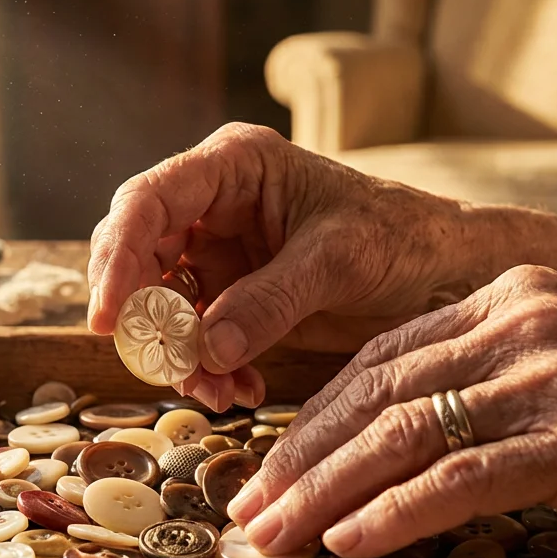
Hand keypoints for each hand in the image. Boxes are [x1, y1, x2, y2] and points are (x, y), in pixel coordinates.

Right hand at [87, 123, 479, 410]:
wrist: (447, 272)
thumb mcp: (338, 262)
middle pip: (138, 255)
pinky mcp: (236, 296)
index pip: (148, 201)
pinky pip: (195, 336)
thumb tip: (204, 348)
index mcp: (234, 166)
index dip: (117, 258)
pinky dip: (208, 368)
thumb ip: (269, 301)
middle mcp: (214, 204)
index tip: (108, 318)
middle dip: (145, 317)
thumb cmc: (402, 238)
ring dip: (178, 355)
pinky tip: (240, 390)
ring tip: (217, 391)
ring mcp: (221, 253)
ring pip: (160, 305)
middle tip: (162, 367)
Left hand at [227, 265, 556, 557]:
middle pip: (377, 392)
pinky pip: (465, 478)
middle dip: (302, 458)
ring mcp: (553, 377)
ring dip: (328, 492)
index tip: (268, 466)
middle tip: (250, 509)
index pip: (379, 355)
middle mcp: (523, 322)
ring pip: (405, 434)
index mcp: (509, 295)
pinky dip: (399, 513)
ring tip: (278, 534)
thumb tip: (389, 435)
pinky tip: (353, 540)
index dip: (314, 416)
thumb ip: (484, 375)